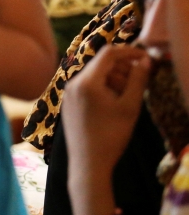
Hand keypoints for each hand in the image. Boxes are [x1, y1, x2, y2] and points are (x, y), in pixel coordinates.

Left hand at [63, 45, 150, 214]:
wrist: (88, 163)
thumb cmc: (111, 135)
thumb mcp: (129, 106)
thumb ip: (138, 80)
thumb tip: (146, 60)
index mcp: (86, 81)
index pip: (108, 53)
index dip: (129, 52)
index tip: (146, 58)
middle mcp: (72, 82)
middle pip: (100, 63)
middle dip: (122, 68)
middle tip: (139, 81)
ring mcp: (68, 92)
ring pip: (94, 75)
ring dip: (113, 78)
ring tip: (127, 95)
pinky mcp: (68, 102)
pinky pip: (86, 86)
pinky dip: (102, 87)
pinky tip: (113, 103)